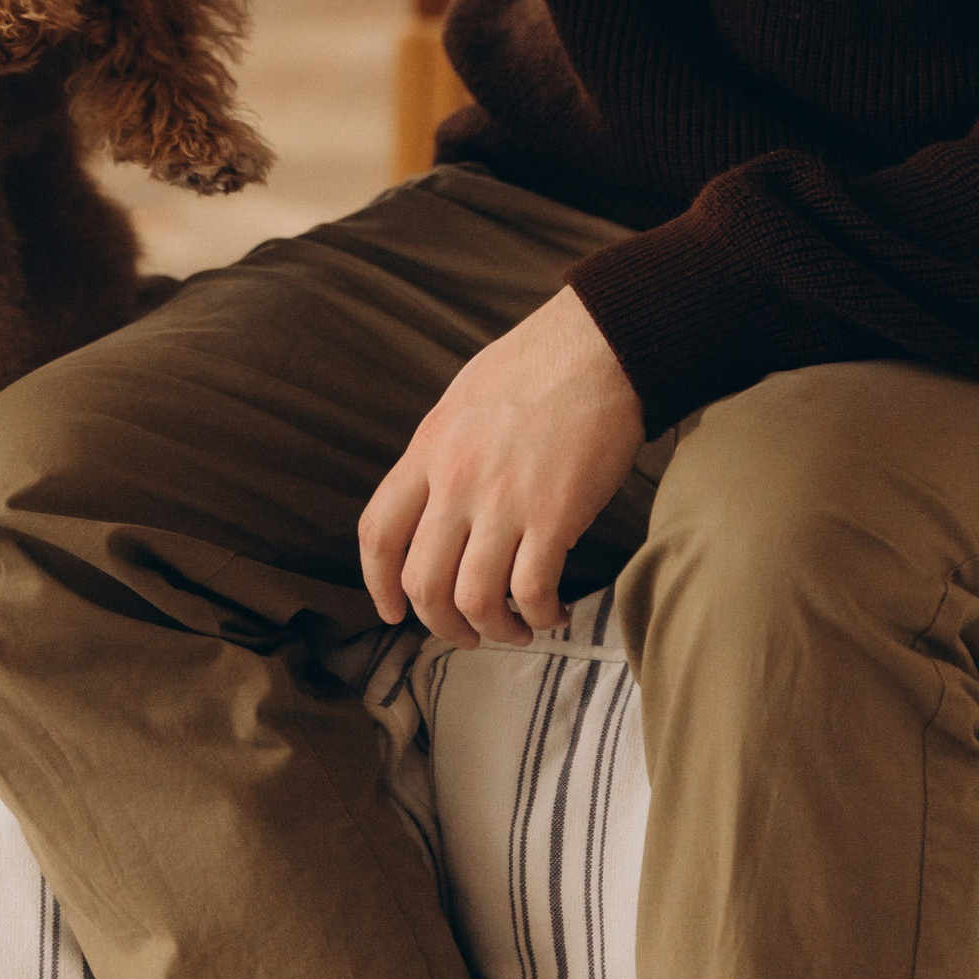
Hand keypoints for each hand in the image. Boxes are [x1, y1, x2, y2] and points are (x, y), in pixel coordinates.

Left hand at [358, 286, 643, 647]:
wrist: (600, 346)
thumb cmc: (538, 365)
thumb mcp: (464, 400)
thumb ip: (444, 454)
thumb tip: (441, 506)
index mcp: (428, 449)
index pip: (378, 532)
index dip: (378, 584)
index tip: (393, 610)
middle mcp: (455, 479)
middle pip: (422, 582)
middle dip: (442, 623)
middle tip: (468, 631)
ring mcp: (503, 499)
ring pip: (474, 599)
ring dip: (494, 629)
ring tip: (517, 627)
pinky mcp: (554, 514)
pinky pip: (532, 590)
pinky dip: (541, 614)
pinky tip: (555, 609)